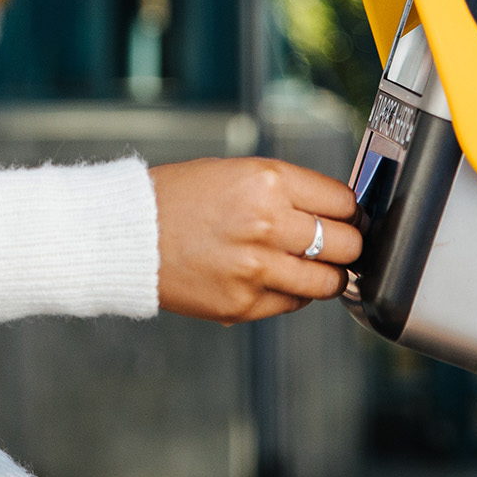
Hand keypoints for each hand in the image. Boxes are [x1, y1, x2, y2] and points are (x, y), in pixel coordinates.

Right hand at [150, 157, 362, 323]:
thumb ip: (285, 191)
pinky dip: (293, 293)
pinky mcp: (243, 303)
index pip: (343, 202)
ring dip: (327, 275)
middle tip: (336, 244)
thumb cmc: (177, 197)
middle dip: (347, 244)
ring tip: (311, 266)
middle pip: (347, 243)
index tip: (345, 217)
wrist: (128, 234)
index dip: (349, 211)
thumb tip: (334, 212)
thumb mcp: (236, 173)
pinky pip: (294, 303)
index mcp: (268, 182)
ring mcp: (257, 268)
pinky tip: (274, 278)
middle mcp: (268, 224)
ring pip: (329, 281)